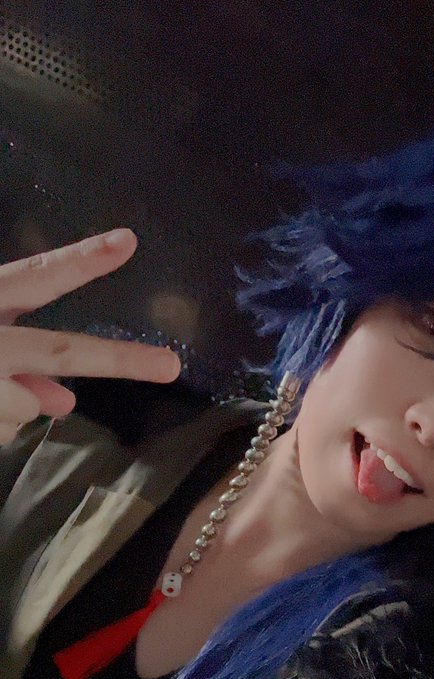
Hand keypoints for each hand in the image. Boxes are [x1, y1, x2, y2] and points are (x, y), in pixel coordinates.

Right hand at [0, 228, 180, 446]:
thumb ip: (23, 358)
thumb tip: (66, 404)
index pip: (38, 277)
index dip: (82, 262)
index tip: (128, 242)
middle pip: (63, 351)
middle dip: (119, 361)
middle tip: (170, 365)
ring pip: (30, 406)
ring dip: (14, 405)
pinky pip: (5, 433)